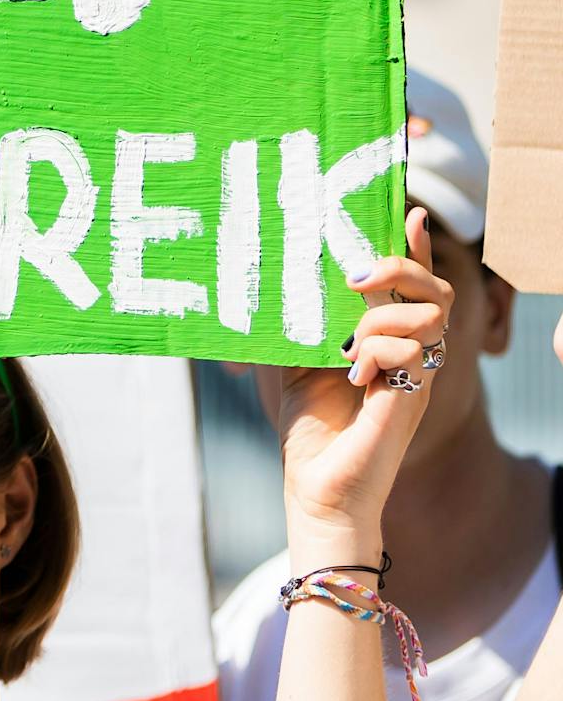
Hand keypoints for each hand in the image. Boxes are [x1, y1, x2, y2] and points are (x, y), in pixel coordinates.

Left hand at [274, 207, 451, 551]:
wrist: (315, 487)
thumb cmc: (309, 428)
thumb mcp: (293, 362)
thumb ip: (293, 324)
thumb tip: (263, 287)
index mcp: (387, 340)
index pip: (414, 285)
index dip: (416, 248)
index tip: (410, 213)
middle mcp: (410, 354)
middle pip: (436, 290)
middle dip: (400, 269)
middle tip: (355, 278)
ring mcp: (416, 376)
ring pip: (428, 316)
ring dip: (379, 319)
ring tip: (346, 348)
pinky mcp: (411, 399)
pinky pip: (411, 351)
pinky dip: (375, 352)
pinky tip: (351, 375)